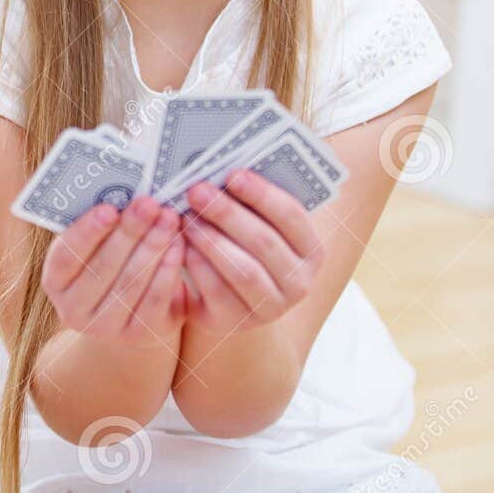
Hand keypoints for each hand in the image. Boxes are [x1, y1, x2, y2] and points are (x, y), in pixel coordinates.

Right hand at [40, 195, 186, 348]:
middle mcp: (73, 311)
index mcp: (55, 282)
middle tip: (150, 203)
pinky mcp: (137, 337)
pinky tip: (179, 245)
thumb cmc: (110, 266)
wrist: (129, 317)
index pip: (65, 257)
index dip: (86, 233)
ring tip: (169, 218)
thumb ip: (103, 228)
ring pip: (131, 283)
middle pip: (102, 268)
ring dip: (153, 246)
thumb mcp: (96, 250)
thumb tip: (127, 194)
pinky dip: (168, 270)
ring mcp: (104, 329)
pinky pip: (154, 300)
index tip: (109, 208)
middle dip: (129, 232)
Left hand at [178, 168, 325, 332]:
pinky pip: (217, 290)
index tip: (232, 173)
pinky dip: (197, 264)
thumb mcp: (257, 226)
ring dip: (210, 239)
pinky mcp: (236, 322)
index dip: (262, 194)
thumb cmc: (243, 246)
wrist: (232, 299)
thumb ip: (248, 203)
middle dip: (227, 213)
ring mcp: (271, 308)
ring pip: (242, 270)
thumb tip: (219, 171)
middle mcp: (299, 283)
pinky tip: (181, 244)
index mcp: (312, 251)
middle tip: (197, 190)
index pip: (292, 216)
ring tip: (185, 216)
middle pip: (264, 243)